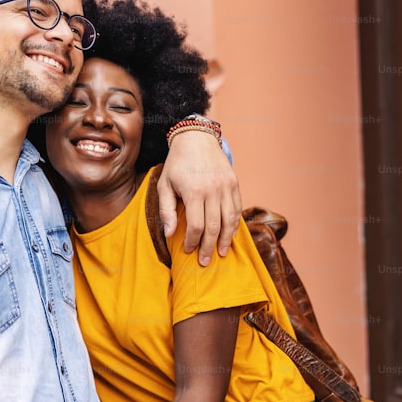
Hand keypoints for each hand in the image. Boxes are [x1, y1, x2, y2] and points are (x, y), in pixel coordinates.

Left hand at [159, 130, 241, 265]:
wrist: (197, 139)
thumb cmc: (177, 164)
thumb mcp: (164, 184)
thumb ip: (166, 210)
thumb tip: (170, 234)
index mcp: (194, 190)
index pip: (196, 225)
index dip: (193, 242)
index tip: (188, 250)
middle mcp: (213, 189)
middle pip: (214, 226)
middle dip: (209, 247)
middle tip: (205, 262)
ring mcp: (226, 186)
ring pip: (229, 220)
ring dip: (225, 239)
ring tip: (220, 253)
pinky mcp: (234, 184)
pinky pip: (236, 209)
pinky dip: (234, 225)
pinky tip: (229, 236)